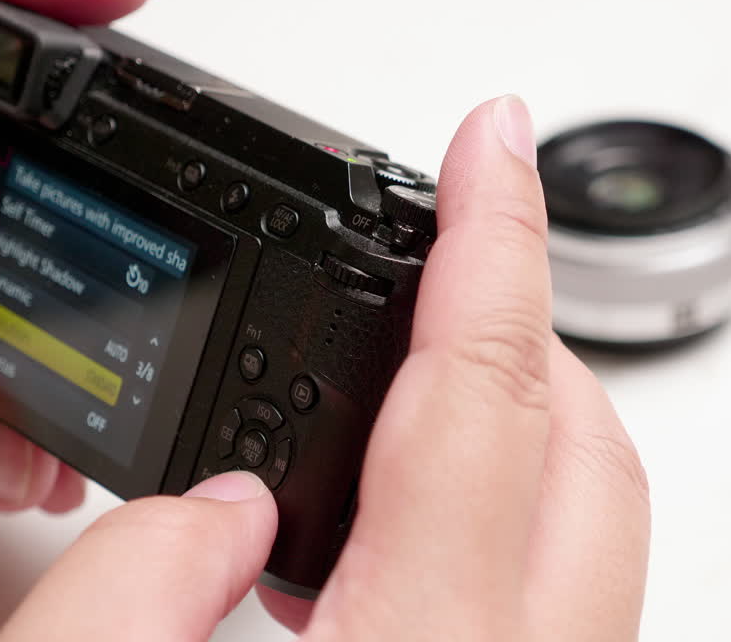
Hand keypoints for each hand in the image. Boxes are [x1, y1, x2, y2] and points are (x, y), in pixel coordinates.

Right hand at [0, 97, 650, 640]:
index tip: (490, 142)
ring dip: (519, 419)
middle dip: (515, 325)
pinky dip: (513, 512)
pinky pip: (570, 581)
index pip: (485, 388)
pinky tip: (416, 525)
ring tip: (412, 385)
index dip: (493, 234)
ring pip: (594, 507)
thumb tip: (212, 504)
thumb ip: (136, 586)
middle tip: (435, 275)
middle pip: (581, 441)